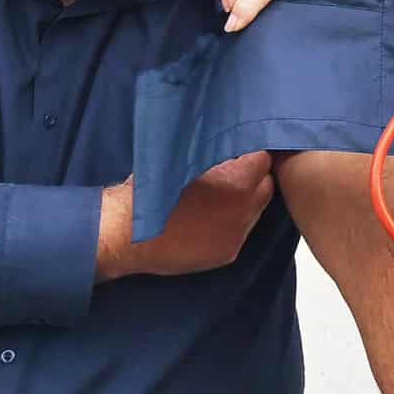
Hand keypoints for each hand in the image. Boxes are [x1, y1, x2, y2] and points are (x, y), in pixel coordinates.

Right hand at [96, 153, 274, 280]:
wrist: (128, 233)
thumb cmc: (151, 189)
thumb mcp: (183, 157)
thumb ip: (213, 150)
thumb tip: (226, 140)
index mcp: (238, 180)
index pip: (264, 159)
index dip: (253, 153)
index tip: (241, 151)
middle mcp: (244, 208)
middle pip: (266, 185)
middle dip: (254, 177)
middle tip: (235, 171)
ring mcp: (237, 233)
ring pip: (256, 210)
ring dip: (246, 200)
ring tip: (222, 195)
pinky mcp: (227, 253)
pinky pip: (241, 231)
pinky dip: (233, 222)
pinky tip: (212, 218)